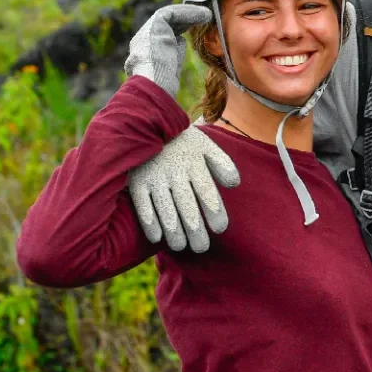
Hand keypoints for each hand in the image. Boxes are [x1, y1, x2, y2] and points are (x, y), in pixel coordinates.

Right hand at [123, 3, 212, 96]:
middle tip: (202, 19)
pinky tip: (202, 15)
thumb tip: (180, 42)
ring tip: (206, 15)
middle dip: (184, 21)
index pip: (160, 39)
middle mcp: (141, 42)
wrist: (154, 84)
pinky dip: (187, 12)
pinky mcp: (153, 26)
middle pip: (164, 26)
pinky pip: (170, 13)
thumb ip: (173, 55)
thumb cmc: (164, 86)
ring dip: (188, 15)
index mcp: (142, 55)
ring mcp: (145, 34)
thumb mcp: (170, 70)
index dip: (178, 32)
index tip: (193, 31)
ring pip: (167, 18)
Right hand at [127, 125, 240, 252]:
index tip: (220, 228)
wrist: (149, 124)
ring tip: (182, 247)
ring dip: (174, 232)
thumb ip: (223, 164)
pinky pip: (143, 206)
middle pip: (187, 206)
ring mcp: (154, 178)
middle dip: (196, 230)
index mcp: (194, 164)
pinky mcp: (137, 182)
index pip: (207, 192)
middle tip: (201, 247)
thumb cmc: (184, 142)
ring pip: (166, 210)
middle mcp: (175, 172)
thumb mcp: (206, 146)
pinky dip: (150, 223)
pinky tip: (158, 238)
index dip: (214, 212)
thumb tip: (234, 184)